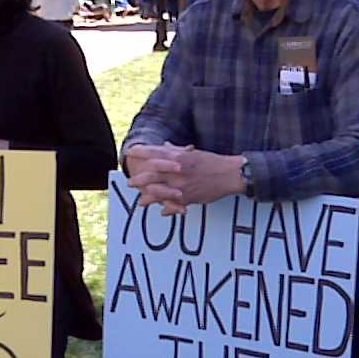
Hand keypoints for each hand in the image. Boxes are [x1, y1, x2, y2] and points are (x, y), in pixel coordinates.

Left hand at [127, 143, 243, 214]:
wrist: (229, 174)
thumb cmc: (212, 162)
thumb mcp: (193, 153)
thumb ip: (176, 150)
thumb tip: (164, 146)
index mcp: (178, 157)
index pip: (155, 153)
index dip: (141, 153)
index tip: (130, 153)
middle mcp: (177, 170)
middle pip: (152, 174)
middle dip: (139, 179)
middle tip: (129, 183)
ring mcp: (181, 185)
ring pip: (159, 191)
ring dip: (148, 197)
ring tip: (140, 202)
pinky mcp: (188, 197)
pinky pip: (173, 204)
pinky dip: (166, 208)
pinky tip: (161, 211)